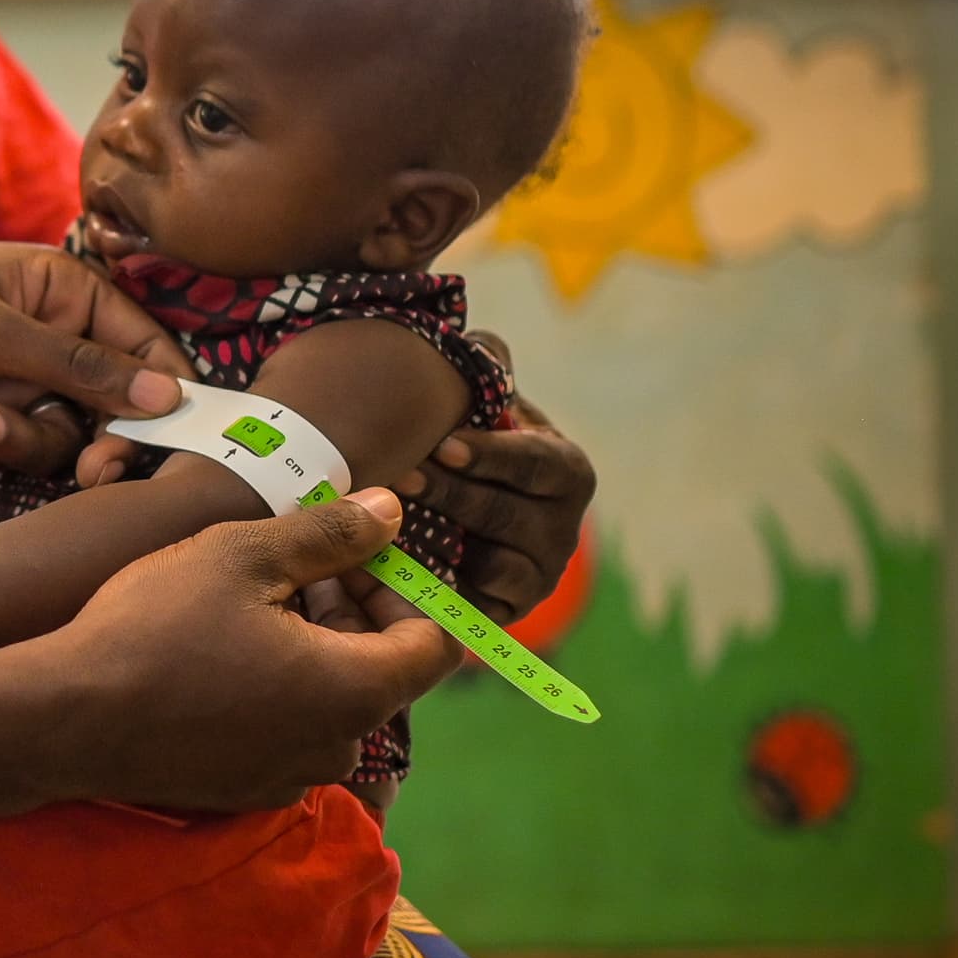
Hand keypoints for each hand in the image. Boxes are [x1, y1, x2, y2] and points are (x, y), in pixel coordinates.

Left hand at [0, 243, 180, 477]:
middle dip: (90, 439)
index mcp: (65, 291)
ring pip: (55, 440)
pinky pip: (2, 450)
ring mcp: (13, 380)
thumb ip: (80, 368)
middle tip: (91, 471)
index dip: (162, 396)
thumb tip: (167, 394)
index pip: (145, 346)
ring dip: (8, 434)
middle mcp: (49, 337)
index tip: (163, 440)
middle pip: (109, 409)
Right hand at [26, 489, 458, 814]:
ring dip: (311, 650)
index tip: (357, 556)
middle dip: (353, 611)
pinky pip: (289, 734)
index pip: (434, 645)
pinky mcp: (246, 791)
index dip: (408, 591)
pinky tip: (218, 656)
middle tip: (293, 565)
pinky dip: (276, 692)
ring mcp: (291, 777)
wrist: (67, 717)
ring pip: (331, 703)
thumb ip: (331, 535)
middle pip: (381, 673)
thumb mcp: (244, 556)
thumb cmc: (157, 626)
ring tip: (249, 604)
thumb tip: (392, 511)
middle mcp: (337, 747)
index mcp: (355, 690)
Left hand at [415, 379, 593, 624]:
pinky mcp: (508, 612)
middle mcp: (563, 528)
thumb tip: (483, 345)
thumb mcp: (484, 405)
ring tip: (391, 524)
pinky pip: (481, 609)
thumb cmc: (471, 447)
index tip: (443, 445)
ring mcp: (538, 575)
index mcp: (565, 471)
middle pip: (509, 515)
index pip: (539, 463)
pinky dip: (445, 592)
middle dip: (452, 495)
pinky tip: (403, 572)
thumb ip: (487, 369)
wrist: (459, 514)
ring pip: (497, 564)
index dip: (492, 455)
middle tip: (400, 477)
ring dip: (444, 542)